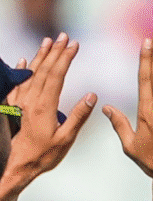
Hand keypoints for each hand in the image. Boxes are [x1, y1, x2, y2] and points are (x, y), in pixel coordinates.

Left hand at [0, 35, 95, 200]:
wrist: (18, 164)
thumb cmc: (44, 155)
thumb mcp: (66, 139)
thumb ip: (79, 116)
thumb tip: (91, 95)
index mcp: (44, 106)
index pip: (56, 75)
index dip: (66, 58)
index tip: (75, 45)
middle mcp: (30, 99)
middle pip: (44, 69)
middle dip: (55, 51)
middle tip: (64, 36)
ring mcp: (20, 101)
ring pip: (30, 72)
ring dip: (40, 56)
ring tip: (48, 41)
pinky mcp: (14, 106)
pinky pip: (17, 83)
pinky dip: (21, 70)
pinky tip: (22, 61)